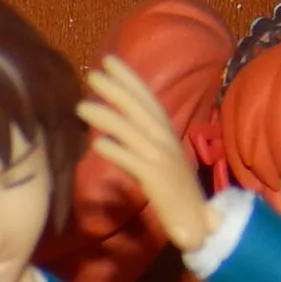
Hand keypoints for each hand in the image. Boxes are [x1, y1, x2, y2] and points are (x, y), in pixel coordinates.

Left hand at [78, 55, 215, 252]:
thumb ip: (136, 143)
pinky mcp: (157, 181)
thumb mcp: (155, 158)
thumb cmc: (174, 189)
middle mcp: (165, 140)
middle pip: (139, 108)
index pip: (146, 98)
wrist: (199, 221)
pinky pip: (134, 164)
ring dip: (107, 118)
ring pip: (132, 132)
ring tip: (81, 107)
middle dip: (116, 88)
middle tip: (92, 72)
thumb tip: (108, 132)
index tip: (109, 61)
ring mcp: (162, 159)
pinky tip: (98, 146)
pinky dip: (118, 153)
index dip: (128, 79)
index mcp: (165, 133)